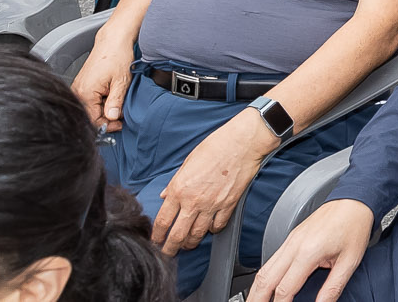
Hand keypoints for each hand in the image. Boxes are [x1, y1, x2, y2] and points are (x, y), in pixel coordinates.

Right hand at [72, 48, 132, 131]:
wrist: (113, 40)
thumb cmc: (117, 55)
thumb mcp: (121, 82)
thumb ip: (116, 102)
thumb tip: (112, 118)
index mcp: (85, 93)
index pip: (94, 120)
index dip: (109, 125)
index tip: (120, 124)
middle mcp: (78, 91)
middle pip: (91, 116)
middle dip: (107, 118)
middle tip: (121, 116)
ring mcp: (79, 87)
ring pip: (91, 108)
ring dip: (104, 110)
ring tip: (118, 103)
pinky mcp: (83, 84)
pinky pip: (90, 100)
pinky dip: (101, 102)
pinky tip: (111, 96)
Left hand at [153, 112, 272, 253]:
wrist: (242, 143)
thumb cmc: (215, 146)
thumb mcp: (187, 162)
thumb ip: (175, 182)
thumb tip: (166, 195)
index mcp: (179, 189)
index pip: (162, 221)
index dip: (156, 236)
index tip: (155, 241)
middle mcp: (194, 201)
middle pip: (178, 235)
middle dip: (170, 248)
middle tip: (167, 253)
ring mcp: (212, 205)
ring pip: (197, 235)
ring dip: (190, 243)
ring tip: (187, 245)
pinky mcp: (229, 205)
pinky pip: (218, 226)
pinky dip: (212, 230)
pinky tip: (209, 229)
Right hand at [247, 199, 376, 301]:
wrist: (354, 200)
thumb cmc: (354, 226)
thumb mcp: (350, 261)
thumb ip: (333, 288)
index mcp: (308, 252)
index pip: (284, 289)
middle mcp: (294, 245)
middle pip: (265, 280)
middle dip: (257, 300)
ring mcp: (290, 240)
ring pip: (264, 269)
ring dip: (256, 289)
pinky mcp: (291, 237)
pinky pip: (271, 260)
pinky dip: (264, 276)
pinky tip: (265, 286)